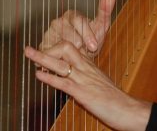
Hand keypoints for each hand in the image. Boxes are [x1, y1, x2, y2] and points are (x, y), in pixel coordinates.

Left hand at [25, 42, 150, 130]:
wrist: (128, 109)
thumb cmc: (115, 98)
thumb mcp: (99, 83)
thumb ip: (86, 77)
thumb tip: (72, 80)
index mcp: (90, 65)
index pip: (71, 48)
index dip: (55, 48)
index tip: (44, 51)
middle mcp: (86, 68)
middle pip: (65, 48)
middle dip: (46, 48)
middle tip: (30, 50)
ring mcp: (84, 79)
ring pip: (60, 63)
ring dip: (41, 58)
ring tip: (28, 53)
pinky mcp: (83, 92)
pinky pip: (63, 82)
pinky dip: (49, 78)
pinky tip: (38, 75)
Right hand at [40, 0, 115, 57]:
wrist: (81, 57)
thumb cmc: (91, 40)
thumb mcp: (100, 27)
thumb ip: (105, 10)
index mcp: (71, 15)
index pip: (77, 20)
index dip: (86, 34)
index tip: (93, 46)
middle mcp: (58, 22)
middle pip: (68, 33)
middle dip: (79, 45)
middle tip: (87, 54)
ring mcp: (49, 34)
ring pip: (58, 44)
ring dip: (70, 53)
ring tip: (78, 59)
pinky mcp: (43, 47)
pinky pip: (51, 53)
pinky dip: (60, 59)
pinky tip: (68, 63)